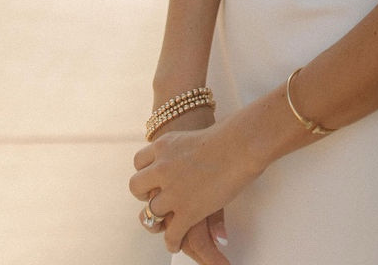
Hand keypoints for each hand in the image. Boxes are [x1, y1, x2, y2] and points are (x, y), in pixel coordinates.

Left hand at [131, 114, 254, 257]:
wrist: (241, 144)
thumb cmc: (230, 133)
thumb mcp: (197, 134)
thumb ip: (186, 147)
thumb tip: (193, 154)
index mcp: (165, 145)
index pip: (139, 161)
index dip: (145, 171)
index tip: (153, 177)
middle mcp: (162, 168)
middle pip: (136, 187)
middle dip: (144, 195)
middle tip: (156, 198)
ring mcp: (173, 191)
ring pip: (150, 213)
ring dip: (157, 219)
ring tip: (165, 225)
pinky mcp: (187, 211)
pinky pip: (171, 234)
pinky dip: (173, 241)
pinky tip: (177, 243)